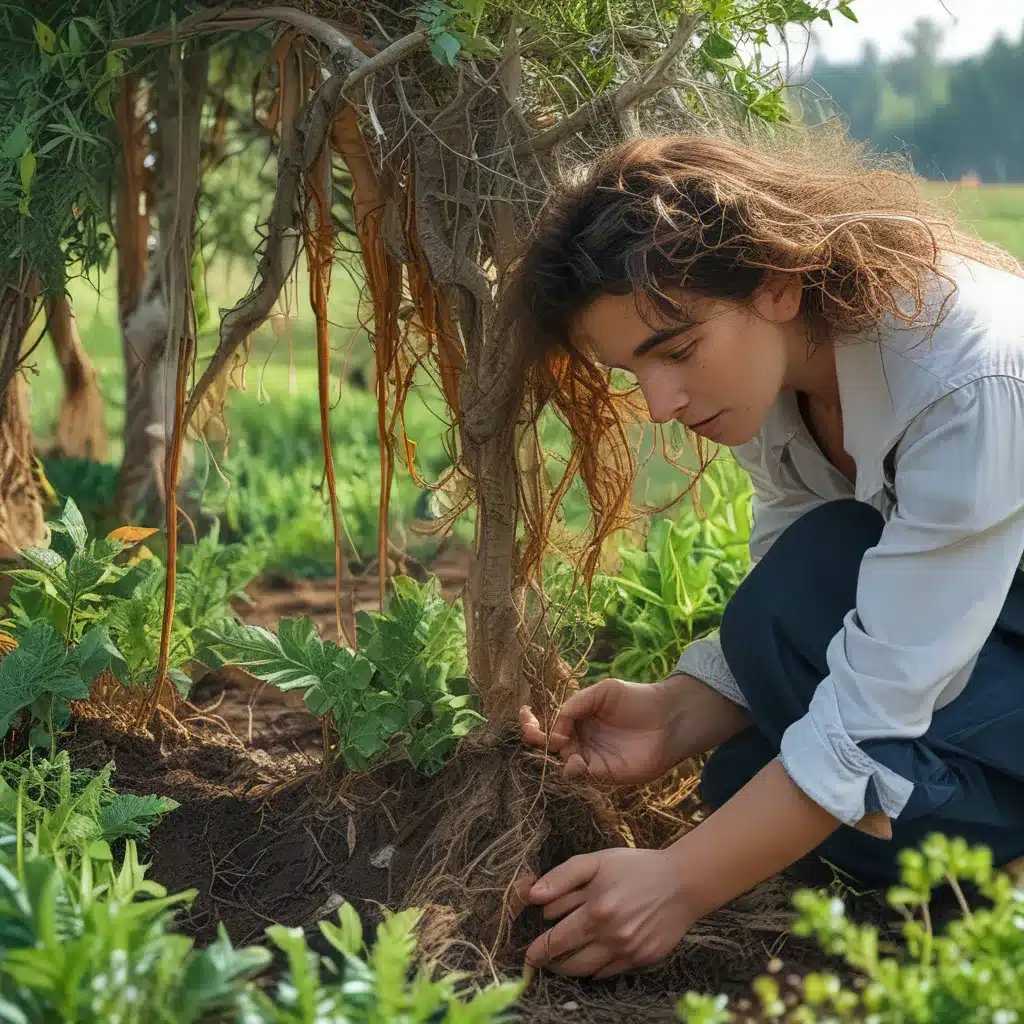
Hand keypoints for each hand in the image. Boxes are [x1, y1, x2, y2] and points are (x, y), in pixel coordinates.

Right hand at [519, 677, 683, 785]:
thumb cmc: (637, 698)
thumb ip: (576, 704)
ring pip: (562, 762)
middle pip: (550, 746)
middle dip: (537, 740)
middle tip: (533, 734)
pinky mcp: (605, 774)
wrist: (669, 718)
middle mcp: (581, 739)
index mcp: (578, 718)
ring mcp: (592, 757)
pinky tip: (576, 762)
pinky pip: (582, 777)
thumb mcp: (603, 691)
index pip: (549, 724)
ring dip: (556, 756)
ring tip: (564, 746)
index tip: (524, 715)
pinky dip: (573, 772)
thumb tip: (555, 727)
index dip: (533, 722)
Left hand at [523, 848, 695, 977]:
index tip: (528, 955)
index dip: (539, 949)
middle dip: (549, 962)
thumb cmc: (635, 868)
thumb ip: (562, 877)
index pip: (557, 939)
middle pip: (569, 960)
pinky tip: (590, 960)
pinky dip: (595, 970)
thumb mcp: (596, 861)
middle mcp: (611, 935)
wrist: (681, 883)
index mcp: (596, 909)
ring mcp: (627, 950)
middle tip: (539, 962)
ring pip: (588, 970)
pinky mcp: (641, 959)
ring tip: (559, 964)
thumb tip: (532, 896)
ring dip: (569, 970)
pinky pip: (610, 972)